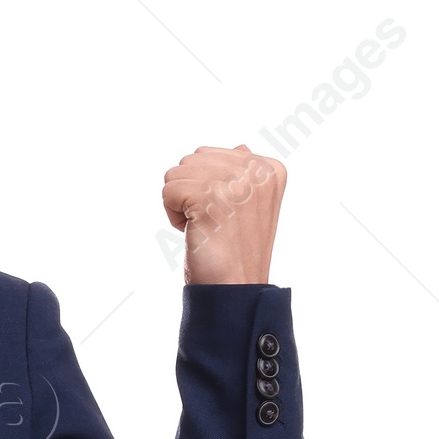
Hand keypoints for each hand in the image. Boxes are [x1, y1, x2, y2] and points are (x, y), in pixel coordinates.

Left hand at [162, 143, 284, 284]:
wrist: (236, 290)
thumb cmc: (237, 252)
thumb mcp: (252, 206)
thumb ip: (245, 173)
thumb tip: (240, 148)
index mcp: (270, 168)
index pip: (211, 155)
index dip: (207, 188)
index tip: (226, 216)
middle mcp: (256, 169)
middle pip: (192, 159)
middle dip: (191, 192)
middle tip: (213, 223)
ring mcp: (234, 181)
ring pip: (177, 172)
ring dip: (181, 204)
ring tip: (205, 228)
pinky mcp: (209, 196)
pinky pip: (168, 190)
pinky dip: (173, 216)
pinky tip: (194, 232)